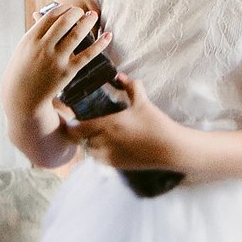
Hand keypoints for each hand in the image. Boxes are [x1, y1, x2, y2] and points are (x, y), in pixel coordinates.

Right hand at [7, 3, 107, 113]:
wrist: (23, 95)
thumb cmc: (24, 68)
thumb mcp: (24, 48)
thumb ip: (35, 31)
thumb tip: (39, 13)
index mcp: (31, 39)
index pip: (50, 16)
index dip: (63, 9)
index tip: (70, 7)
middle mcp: (44, 47)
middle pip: (64, 22)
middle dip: (76, 13)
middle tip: (82, 11)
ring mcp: (56, 59)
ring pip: (77, 35)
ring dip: (88, 22)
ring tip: (93, 16)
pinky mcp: (68, 71)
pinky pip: (88, 54)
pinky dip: (100, 44)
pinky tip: (108, 35)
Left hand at [60, 75, 179, 170]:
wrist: (169, 148)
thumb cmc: (156, 124)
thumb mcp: (144, 103)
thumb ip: (131, 86)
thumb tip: (120, 75)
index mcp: (107, 124)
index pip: (76, 129)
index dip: (72, 125)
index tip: (75, 121)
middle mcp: (104, 142)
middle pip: (81, 139)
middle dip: (84, 133)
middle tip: (90, 126)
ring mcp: (109, 155)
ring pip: (90, 150)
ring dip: (92, 143)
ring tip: (101, 136)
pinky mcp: (116, 165)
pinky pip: (100, 159)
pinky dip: (101, 153)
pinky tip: (112, 146)